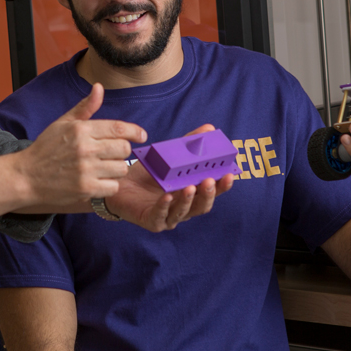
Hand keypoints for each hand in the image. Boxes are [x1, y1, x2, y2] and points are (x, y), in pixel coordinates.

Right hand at [17, 83, 145, 205]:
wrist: (26, 177)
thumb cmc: (45, 149)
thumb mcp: (63, 123)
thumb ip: (85, 107)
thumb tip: (99, 87)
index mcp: (81, 129)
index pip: (119, 128)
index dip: (135, 132)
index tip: (141, 136)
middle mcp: (85, 148)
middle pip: (124, 149)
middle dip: (122, 151)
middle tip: (112, 154)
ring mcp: (86, 170)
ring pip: (122, 168)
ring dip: (116, 169)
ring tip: (104, 168)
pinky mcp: (86, 189)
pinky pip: (113, 186)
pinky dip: (109, 185)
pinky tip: (98, 181)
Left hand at [105, 123, 235, 231]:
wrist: (120, 183)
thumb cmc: (147, 174)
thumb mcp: (169, 157)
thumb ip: (189, 145)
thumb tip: (209, 128)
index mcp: (191, 194)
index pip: (212, 192)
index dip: (222, 186)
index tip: (230, 174)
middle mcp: (183, 208)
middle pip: (201, 206)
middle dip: (208, 194)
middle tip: (210, 181)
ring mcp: (168, 217)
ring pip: (183, 212)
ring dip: (188, 200)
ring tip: (190, 187)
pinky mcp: (152, 222)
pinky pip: (160, 216)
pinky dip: (164, 206)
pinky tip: (167, 196)